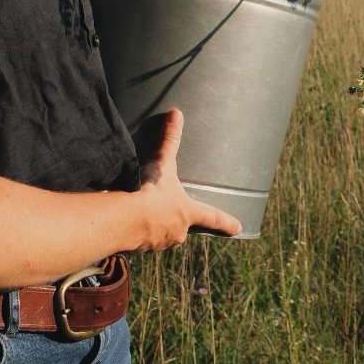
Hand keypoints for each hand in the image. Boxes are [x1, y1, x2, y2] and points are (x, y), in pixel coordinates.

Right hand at [135, 109, 241, 248]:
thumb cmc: (150, 191)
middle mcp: (177, 232)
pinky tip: (131, 225)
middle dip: (175, 220)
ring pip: (162, 236)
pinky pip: (143, 242)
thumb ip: (170, 140)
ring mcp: (160, 243)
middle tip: (165, 211)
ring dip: (156, 227)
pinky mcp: (141, 249)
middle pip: (182, 228)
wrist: (125, 219)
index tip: (239, 228)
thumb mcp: (163, 164)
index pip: (212, 217)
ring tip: (144, 215)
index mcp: (187, 212)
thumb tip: (176, 113)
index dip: (226, 222)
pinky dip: (139, 235)